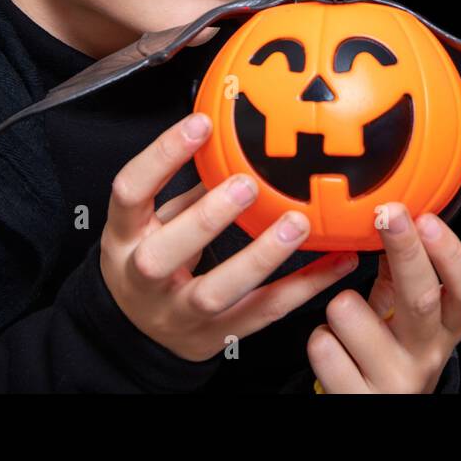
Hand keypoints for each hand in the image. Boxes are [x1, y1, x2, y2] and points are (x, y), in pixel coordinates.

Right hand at [99, 111, 358, 361]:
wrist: (137, 335)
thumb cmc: (151, 261)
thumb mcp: (154, 223)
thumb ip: (189, 190)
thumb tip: (230, 143)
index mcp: (123, 239)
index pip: (129, 192)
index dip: (161, 156)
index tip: (200, 124)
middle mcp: (142, 279)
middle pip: (162, 255)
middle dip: (206, 219)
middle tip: (248, 184)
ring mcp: (178, 314)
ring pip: (216, 293)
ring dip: (259, 257)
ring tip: (297, 224)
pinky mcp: (216, 337)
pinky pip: (265, 312)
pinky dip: (305, 286)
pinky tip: (337, 262)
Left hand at [307, 202, 460, 392]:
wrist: (376, 409)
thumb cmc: (391, 352)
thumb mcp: (407, 316)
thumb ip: (401, 272)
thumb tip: (392, 217)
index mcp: (447, 327)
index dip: (451, 253)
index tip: (427, 218)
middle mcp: (427, 354)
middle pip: (420, 298)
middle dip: (404, 250)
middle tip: (388, 213)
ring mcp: (393, 379)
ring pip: (351, 314)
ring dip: (340, 305)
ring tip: (346, 318)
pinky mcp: (355, 397)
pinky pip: (323, 346)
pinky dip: (321, 338)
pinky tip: (335, 348)